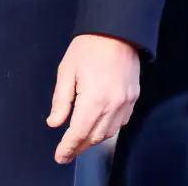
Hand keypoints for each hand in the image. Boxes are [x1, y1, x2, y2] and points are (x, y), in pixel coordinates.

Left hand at [47, 33, 139, 163]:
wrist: (115, 31)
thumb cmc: (87, 47)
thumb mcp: (66, 70)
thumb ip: (61, 100)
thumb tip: (54, 122)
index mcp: (94, 99)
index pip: (79, 132)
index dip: (68, 147)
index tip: (59, 156)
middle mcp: (113, 106)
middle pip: (95, 137)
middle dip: (79, 146)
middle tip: (66, 152)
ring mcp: (126, 104)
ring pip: (109, 132)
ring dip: (93, 139)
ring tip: (79, 141)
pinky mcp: (133, 99)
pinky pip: (120, 122)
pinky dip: (107, 128)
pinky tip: (98, 125)